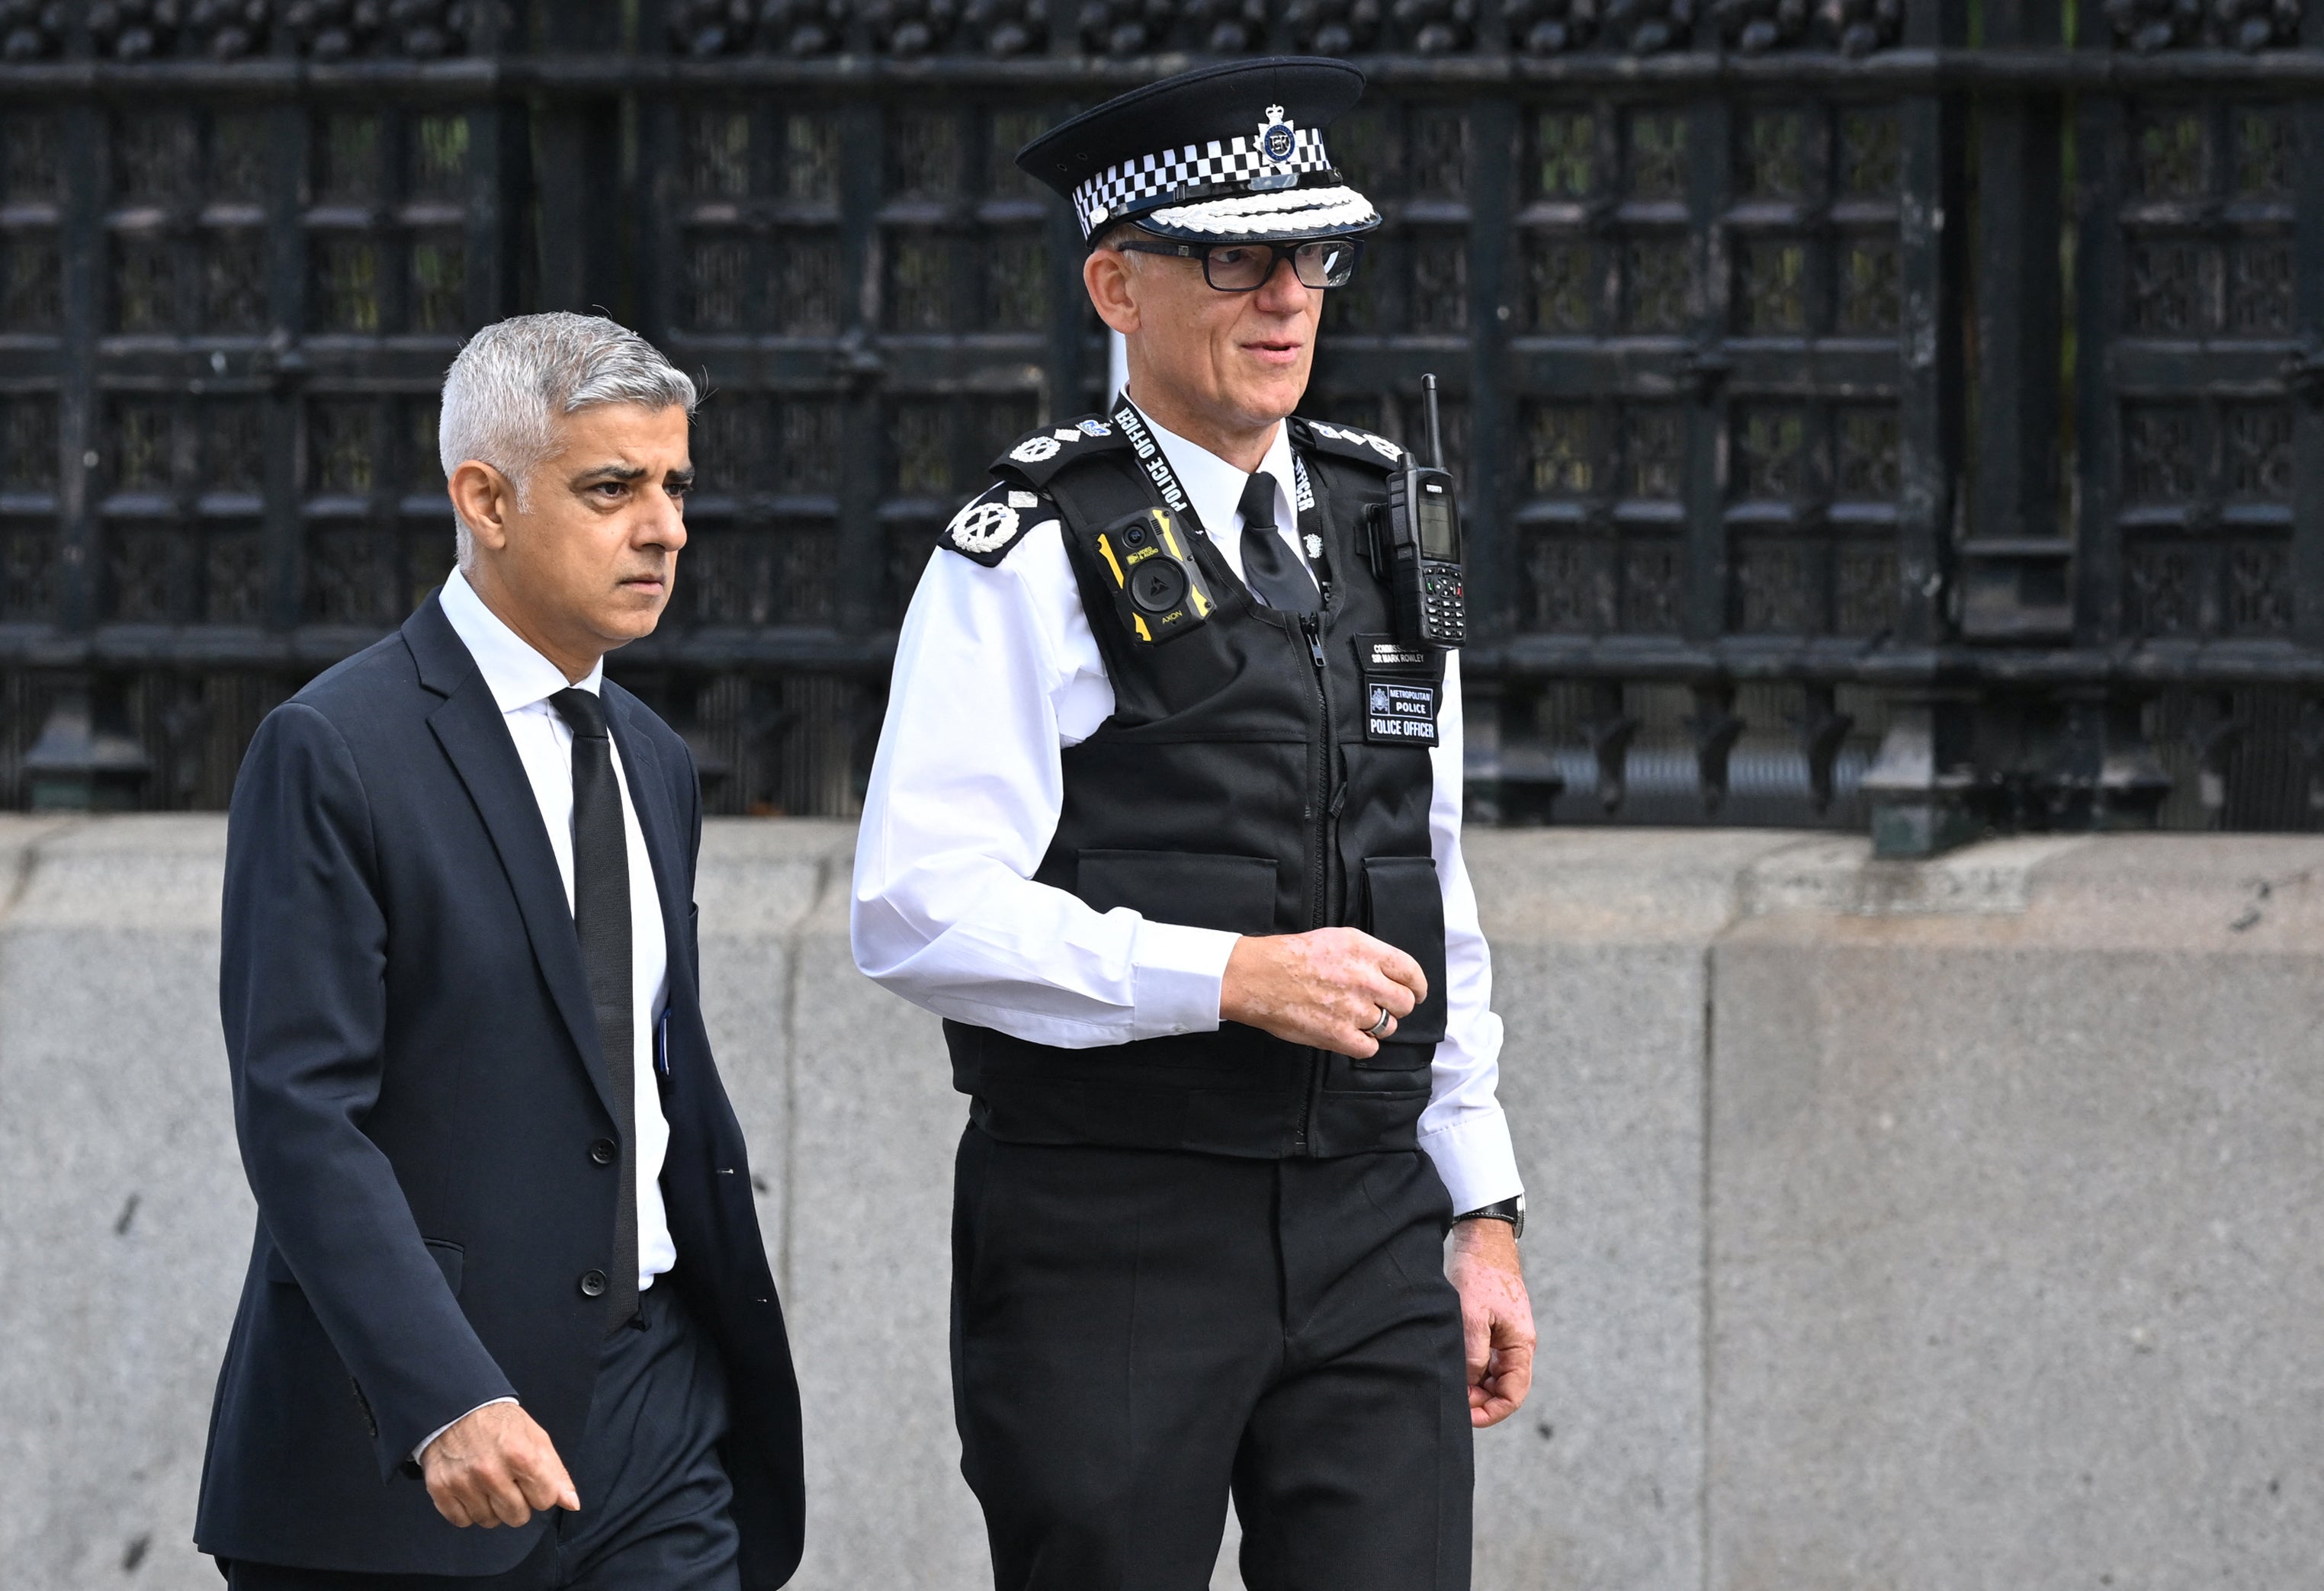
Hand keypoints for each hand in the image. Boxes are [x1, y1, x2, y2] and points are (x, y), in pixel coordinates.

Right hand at [420, 1402, 579, 1528]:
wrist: (457, 1408)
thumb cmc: (502, 1424)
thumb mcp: (536, 1438)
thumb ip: (556, 1473)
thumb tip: (572, 1504)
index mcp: (520, 1455)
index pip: (544, 1500)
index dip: (542, 1492)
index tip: (532, 1480)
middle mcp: (491, 1471)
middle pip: (517, 1517)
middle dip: (519, 1504)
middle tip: (510, 1483)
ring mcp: (463, 1482)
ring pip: (489, 1521)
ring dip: (492, 1509)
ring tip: (489, 1485)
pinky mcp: (440, 1489)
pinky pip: (461, 1521)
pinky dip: (468, 1510)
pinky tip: (471, 1490)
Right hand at [1219, 928, 1425, 1058]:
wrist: (1258, 976)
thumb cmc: (1290, 955)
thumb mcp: (1335, 938)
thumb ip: (1366, 955)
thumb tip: (1388, 974)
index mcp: (1366, 951)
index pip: (1411, 972)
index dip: (1417, 986)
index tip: (1416, 993)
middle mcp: (1365, 980)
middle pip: (1404, 1003)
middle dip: (1396, 1007)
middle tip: (1381, 1008)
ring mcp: (1354, 1009)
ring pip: (1388, 1026)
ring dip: (1377, 1025)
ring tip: (1355, 1019)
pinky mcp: (1339, 1035)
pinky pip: (1369, 1048)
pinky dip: (1363, 1044)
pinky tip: (1349, 1035)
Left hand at [1447, 1217, 1533, 1427]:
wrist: (1482, 1240)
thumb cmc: (1479, 1275)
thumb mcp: (1472, 1317)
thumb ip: (1473, 1356)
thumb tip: (1469, 1385)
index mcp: (1520, 1345)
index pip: (1513, 1395)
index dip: (1491, 1412)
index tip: (1465, 1416)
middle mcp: (1517, 1345)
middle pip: (1504, 1389)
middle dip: (1479, 1401)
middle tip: (1452, 1399)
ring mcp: (1506, 1337)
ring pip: (1493, 1376)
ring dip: (1474, 1385)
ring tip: (1449, 1383)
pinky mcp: (1493, 1328)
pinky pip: (1486, 1360)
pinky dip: (1471, 1368)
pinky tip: (1452, 1366)